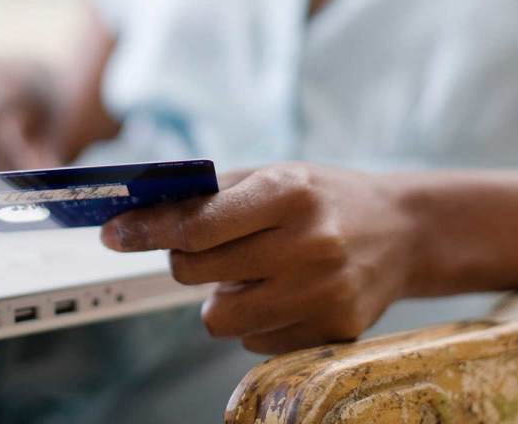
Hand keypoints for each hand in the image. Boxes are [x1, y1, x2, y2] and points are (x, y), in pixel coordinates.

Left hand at [100, 163, 424, 353]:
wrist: (405, 231)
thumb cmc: (326, 199)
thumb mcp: (277, 176)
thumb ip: (212, 194)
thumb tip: (138, 215)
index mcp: (289, 193)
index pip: (197, 224)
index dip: (146, 231)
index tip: (113, 234)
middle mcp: (309, 243)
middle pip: (196, 272)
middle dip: (185, 262)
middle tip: (204, 251)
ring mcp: (323, 292)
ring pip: (219, 319)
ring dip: (220, 299)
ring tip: (250, 275)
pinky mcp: (334, 330)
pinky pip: (254, 342)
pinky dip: (256, 321)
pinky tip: (284, 295)